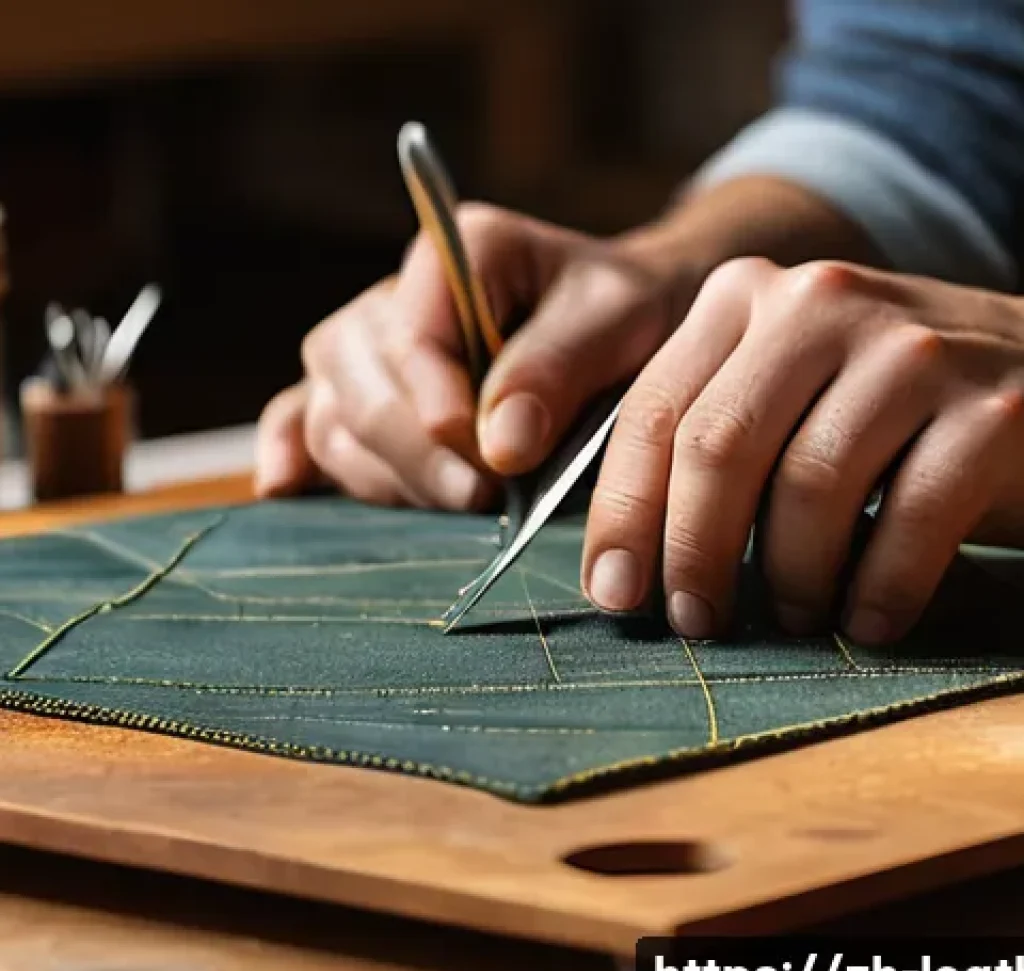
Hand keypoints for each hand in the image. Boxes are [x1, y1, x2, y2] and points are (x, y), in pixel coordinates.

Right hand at [255, 203, 694, 508]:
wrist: (623, 321)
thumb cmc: (623, 311)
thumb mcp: (617, 320)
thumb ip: (558, 367)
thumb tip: (500, 444)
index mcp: (461, 251)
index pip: (414, 330)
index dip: (437, 402)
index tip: (488, 461)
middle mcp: (399, 293)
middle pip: (358, 377)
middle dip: (415, 450)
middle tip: (480, 496)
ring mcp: (370, 345)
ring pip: (332, 411)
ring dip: (384, 471)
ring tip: (452, 501)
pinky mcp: (359, 393)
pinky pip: (300, 415)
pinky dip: (290, 450)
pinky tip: (283, 486)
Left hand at [582, 258, 1023, 645]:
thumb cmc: (878, 415)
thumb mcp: (778, 396)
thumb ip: (706, 443)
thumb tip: (624, 564)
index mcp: (744, 298)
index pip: (653, 413)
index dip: (622, 514)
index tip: (611, 593)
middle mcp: (819, 304)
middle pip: (718, 447)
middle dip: (693, 553)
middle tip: (695, 622)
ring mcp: (911, 347)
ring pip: (809, 486)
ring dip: (788, 577)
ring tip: (791, 618)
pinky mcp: (993, 406)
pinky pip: (910, 518)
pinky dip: (879, 588)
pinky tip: (866, 622)